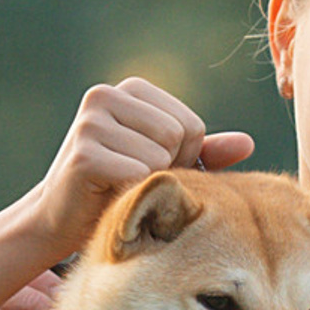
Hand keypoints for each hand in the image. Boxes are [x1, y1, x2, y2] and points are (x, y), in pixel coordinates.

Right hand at [25, 80, 256, 257]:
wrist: (61, 219)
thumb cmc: (118, 187)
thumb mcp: (167, 164)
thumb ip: (204, 152)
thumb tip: (248, 143)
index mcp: (131, 89)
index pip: (192, 124)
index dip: (183, 157)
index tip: (148, 166)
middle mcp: (105, 95)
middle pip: (180, 135)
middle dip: (168, 167)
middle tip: (133, 178)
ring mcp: (91, 121)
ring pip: (162, 156)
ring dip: (149, 181)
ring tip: (120, 184)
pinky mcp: (84, 153)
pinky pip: (141, 174)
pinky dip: (133, 193)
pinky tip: (107, 193)